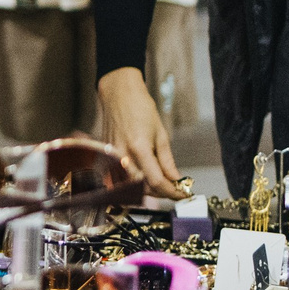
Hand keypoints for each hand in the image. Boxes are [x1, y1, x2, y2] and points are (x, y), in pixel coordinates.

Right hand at [97, 67, 183, 196]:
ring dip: (147, 190)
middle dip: (161, 193)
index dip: (172, 192)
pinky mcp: (105, 158)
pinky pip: (119, 179)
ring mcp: (111, 158)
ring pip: (130, 188)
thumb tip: (176, 180)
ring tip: (161, 184)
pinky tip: (144, 178)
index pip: (156, 181)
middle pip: (142, 188)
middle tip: (174, 189)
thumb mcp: (160, 134)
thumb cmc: (140, 108)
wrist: (119, 95)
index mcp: (139, 148)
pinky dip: (133, 184)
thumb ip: (167, 161)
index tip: (183, 194)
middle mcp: (122, 156)